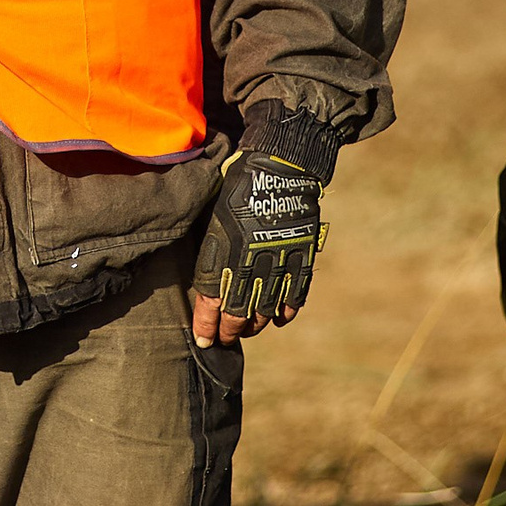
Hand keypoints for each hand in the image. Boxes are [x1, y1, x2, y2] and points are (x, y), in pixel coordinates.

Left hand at [191, 149, 327, 347]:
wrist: (277, 165)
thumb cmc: (237, 186)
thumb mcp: (214, 215)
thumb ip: (211, 249)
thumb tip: (204, 280)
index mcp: (222, 248)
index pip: (211, 298)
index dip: (207, 323)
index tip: (204, 339)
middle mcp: (249, 260)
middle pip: (238, 310)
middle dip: (230, 331)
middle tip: (225, 341)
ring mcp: (278, 260)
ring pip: (266, 308)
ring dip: (255, 325)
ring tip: (248, 331)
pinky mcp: (301, 255)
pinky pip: (295, 293)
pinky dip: (287, 311)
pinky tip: (278, 319)